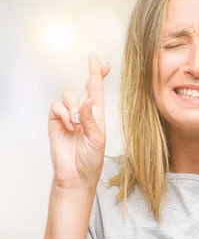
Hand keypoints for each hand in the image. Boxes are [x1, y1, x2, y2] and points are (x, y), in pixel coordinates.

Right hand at [48, 54, 109, 189]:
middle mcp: (83, 113)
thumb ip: (92, 120)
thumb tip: (87, 101)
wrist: (75, 176)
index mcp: (97, 116)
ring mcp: (68, 116)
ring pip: (70, 94)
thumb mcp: (97, 140)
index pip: (98, 92)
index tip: (102, 62)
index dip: (99, 76)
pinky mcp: (55, 122)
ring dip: (74, 106)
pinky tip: (68, 125)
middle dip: (91, 74)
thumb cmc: (90, 160)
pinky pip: (56, 106)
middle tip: (95, 62)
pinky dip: (63, 113)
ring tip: (77, 124)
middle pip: (84, 87)